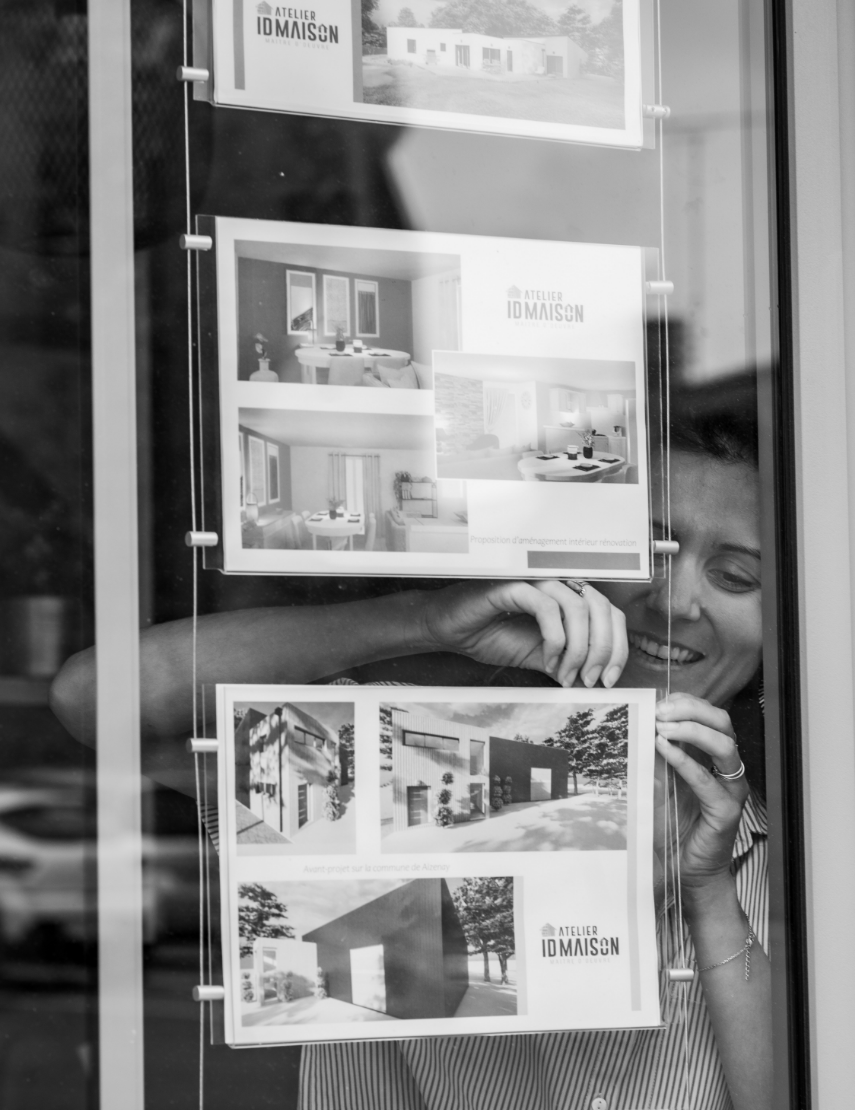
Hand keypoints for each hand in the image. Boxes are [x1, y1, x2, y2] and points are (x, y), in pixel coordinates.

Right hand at [419, 579, 627, 687]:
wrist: (450, 629)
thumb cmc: (490, 635)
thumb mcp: (539, 656)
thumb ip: (567, 661)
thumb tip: (594, 679)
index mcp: (567, 598)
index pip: (609, 614)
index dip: (617, 646)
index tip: (608, 678)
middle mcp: (557, 585)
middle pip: (601, 609)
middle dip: (603, 649)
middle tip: (590, 680)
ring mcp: (537, 582)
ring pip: (578, 607)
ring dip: (579, 648)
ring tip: (567, 674)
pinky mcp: (514, 586)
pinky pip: (547, 607)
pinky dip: (555, 639)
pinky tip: (548, 659)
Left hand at [653, 693, 748, 910]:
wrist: (685, 872)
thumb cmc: (673, 828)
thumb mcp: (657, 784)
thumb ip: (653, 757)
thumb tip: (638, 726)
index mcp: (713, 758)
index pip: (710, 716)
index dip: (687, 703)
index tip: (659, 702)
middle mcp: (727, 770)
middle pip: (723, 722)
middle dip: (691, 710)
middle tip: (660, 712)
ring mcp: (730, 790)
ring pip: (724, 745)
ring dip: (691, 730)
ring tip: (662, 729)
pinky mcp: (725, 812)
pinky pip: (708, 781)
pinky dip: (685, 761)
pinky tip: (664, 750)